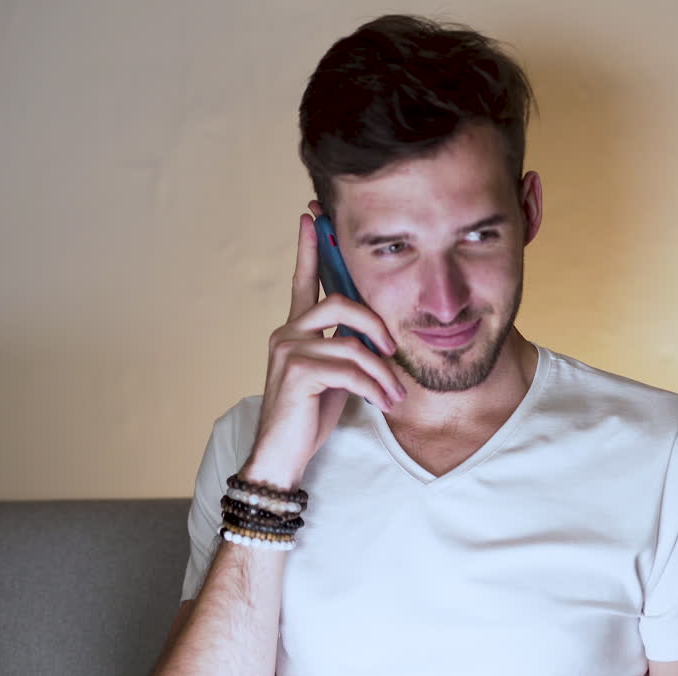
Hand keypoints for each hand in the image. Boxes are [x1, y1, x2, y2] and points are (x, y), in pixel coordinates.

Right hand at [242, 201, 406, 488]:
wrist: (282, 457)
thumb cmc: (308, 418)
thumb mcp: (335, 377)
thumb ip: (347, 349)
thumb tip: (379, 340)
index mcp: (295, 329)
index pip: (304, 281)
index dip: (309, 248)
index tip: (311, 216)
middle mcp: (287, 332)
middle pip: (341, 302)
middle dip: (377, 326)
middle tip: (395, 353)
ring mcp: (288, 349)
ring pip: (353, 344)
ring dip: (383, 373)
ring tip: (395, 396)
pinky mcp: (297, 371)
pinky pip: (350, 370)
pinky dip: (374, 388)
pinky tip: (382, 403)